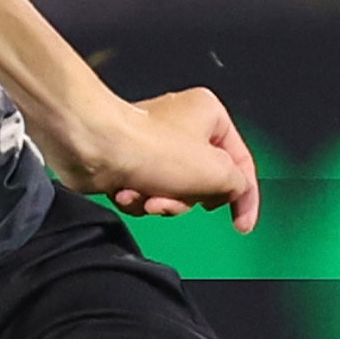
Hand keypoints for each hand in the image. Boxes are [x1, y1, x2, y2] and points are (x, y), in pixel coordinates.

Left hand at [50, 85, 258, 230]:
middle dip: (187, 200)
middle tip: (178, 200)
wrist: (94, 148)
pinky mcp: (131, 160)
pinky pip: (148, 192)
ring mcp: (155, 143)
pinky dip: (140, 199)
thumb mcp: (218, 173)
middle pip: (204, 180)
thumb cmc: (150, 148)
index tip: (242, 224)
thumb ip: (239, 185)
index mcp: (210, 115)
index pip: (240, 162)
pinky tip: (128, 192)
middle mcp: (183, 125)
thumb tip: (233, 193)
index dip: (244, 197)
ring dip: (162, 202)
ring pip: (174, 191)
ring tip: (147, 196)